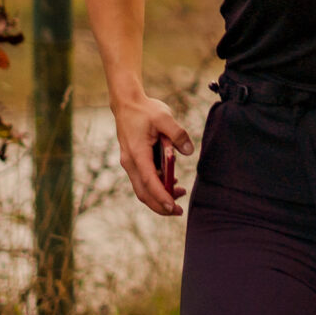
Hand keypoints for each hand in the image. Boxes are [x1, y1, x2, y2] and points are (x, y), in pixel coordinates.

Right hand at [112, 92, 192, 216]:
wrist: (127, 103)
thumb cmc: (145, 109)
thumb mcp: (164, 117)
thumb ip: (177, 133)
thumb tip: (188, 151)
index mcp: (137, 153)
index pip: (149, 181)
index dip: (160, 196)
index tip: (173, 207)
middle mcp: (130, 162)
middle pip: (143, 192)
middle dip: (159, 205)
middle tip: (178, 212)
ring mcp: (130, 162)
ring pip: (142, 188)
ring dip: (159, 196)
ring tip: (181, 194)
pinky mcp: (134, 160)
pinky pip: (144, 180)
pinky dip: (156, 186)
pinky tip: (172, 183)